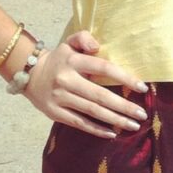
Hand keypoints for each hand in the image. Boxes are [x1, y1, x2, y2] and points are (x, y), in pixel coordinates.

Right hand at [22, 30, 149, 137]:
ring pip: (92, 111)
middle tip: (142, 114)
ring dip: (115, 119)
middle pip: (100, 95)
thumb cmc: (60, 59)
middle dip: (124, 106)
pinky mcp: (55, 113)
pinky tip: (112, 133)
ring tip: (133, 125)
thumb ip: (83, 38)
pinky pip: (79, 123)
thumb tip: (97, 46)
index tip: (142, 87)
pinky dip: (96, 129)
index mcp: (73, 61)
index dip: (124, 77)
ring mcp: (60, 98)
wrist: (29, 74)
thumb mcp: (69, 42)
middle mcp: (67, 80)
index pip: (104, 68)